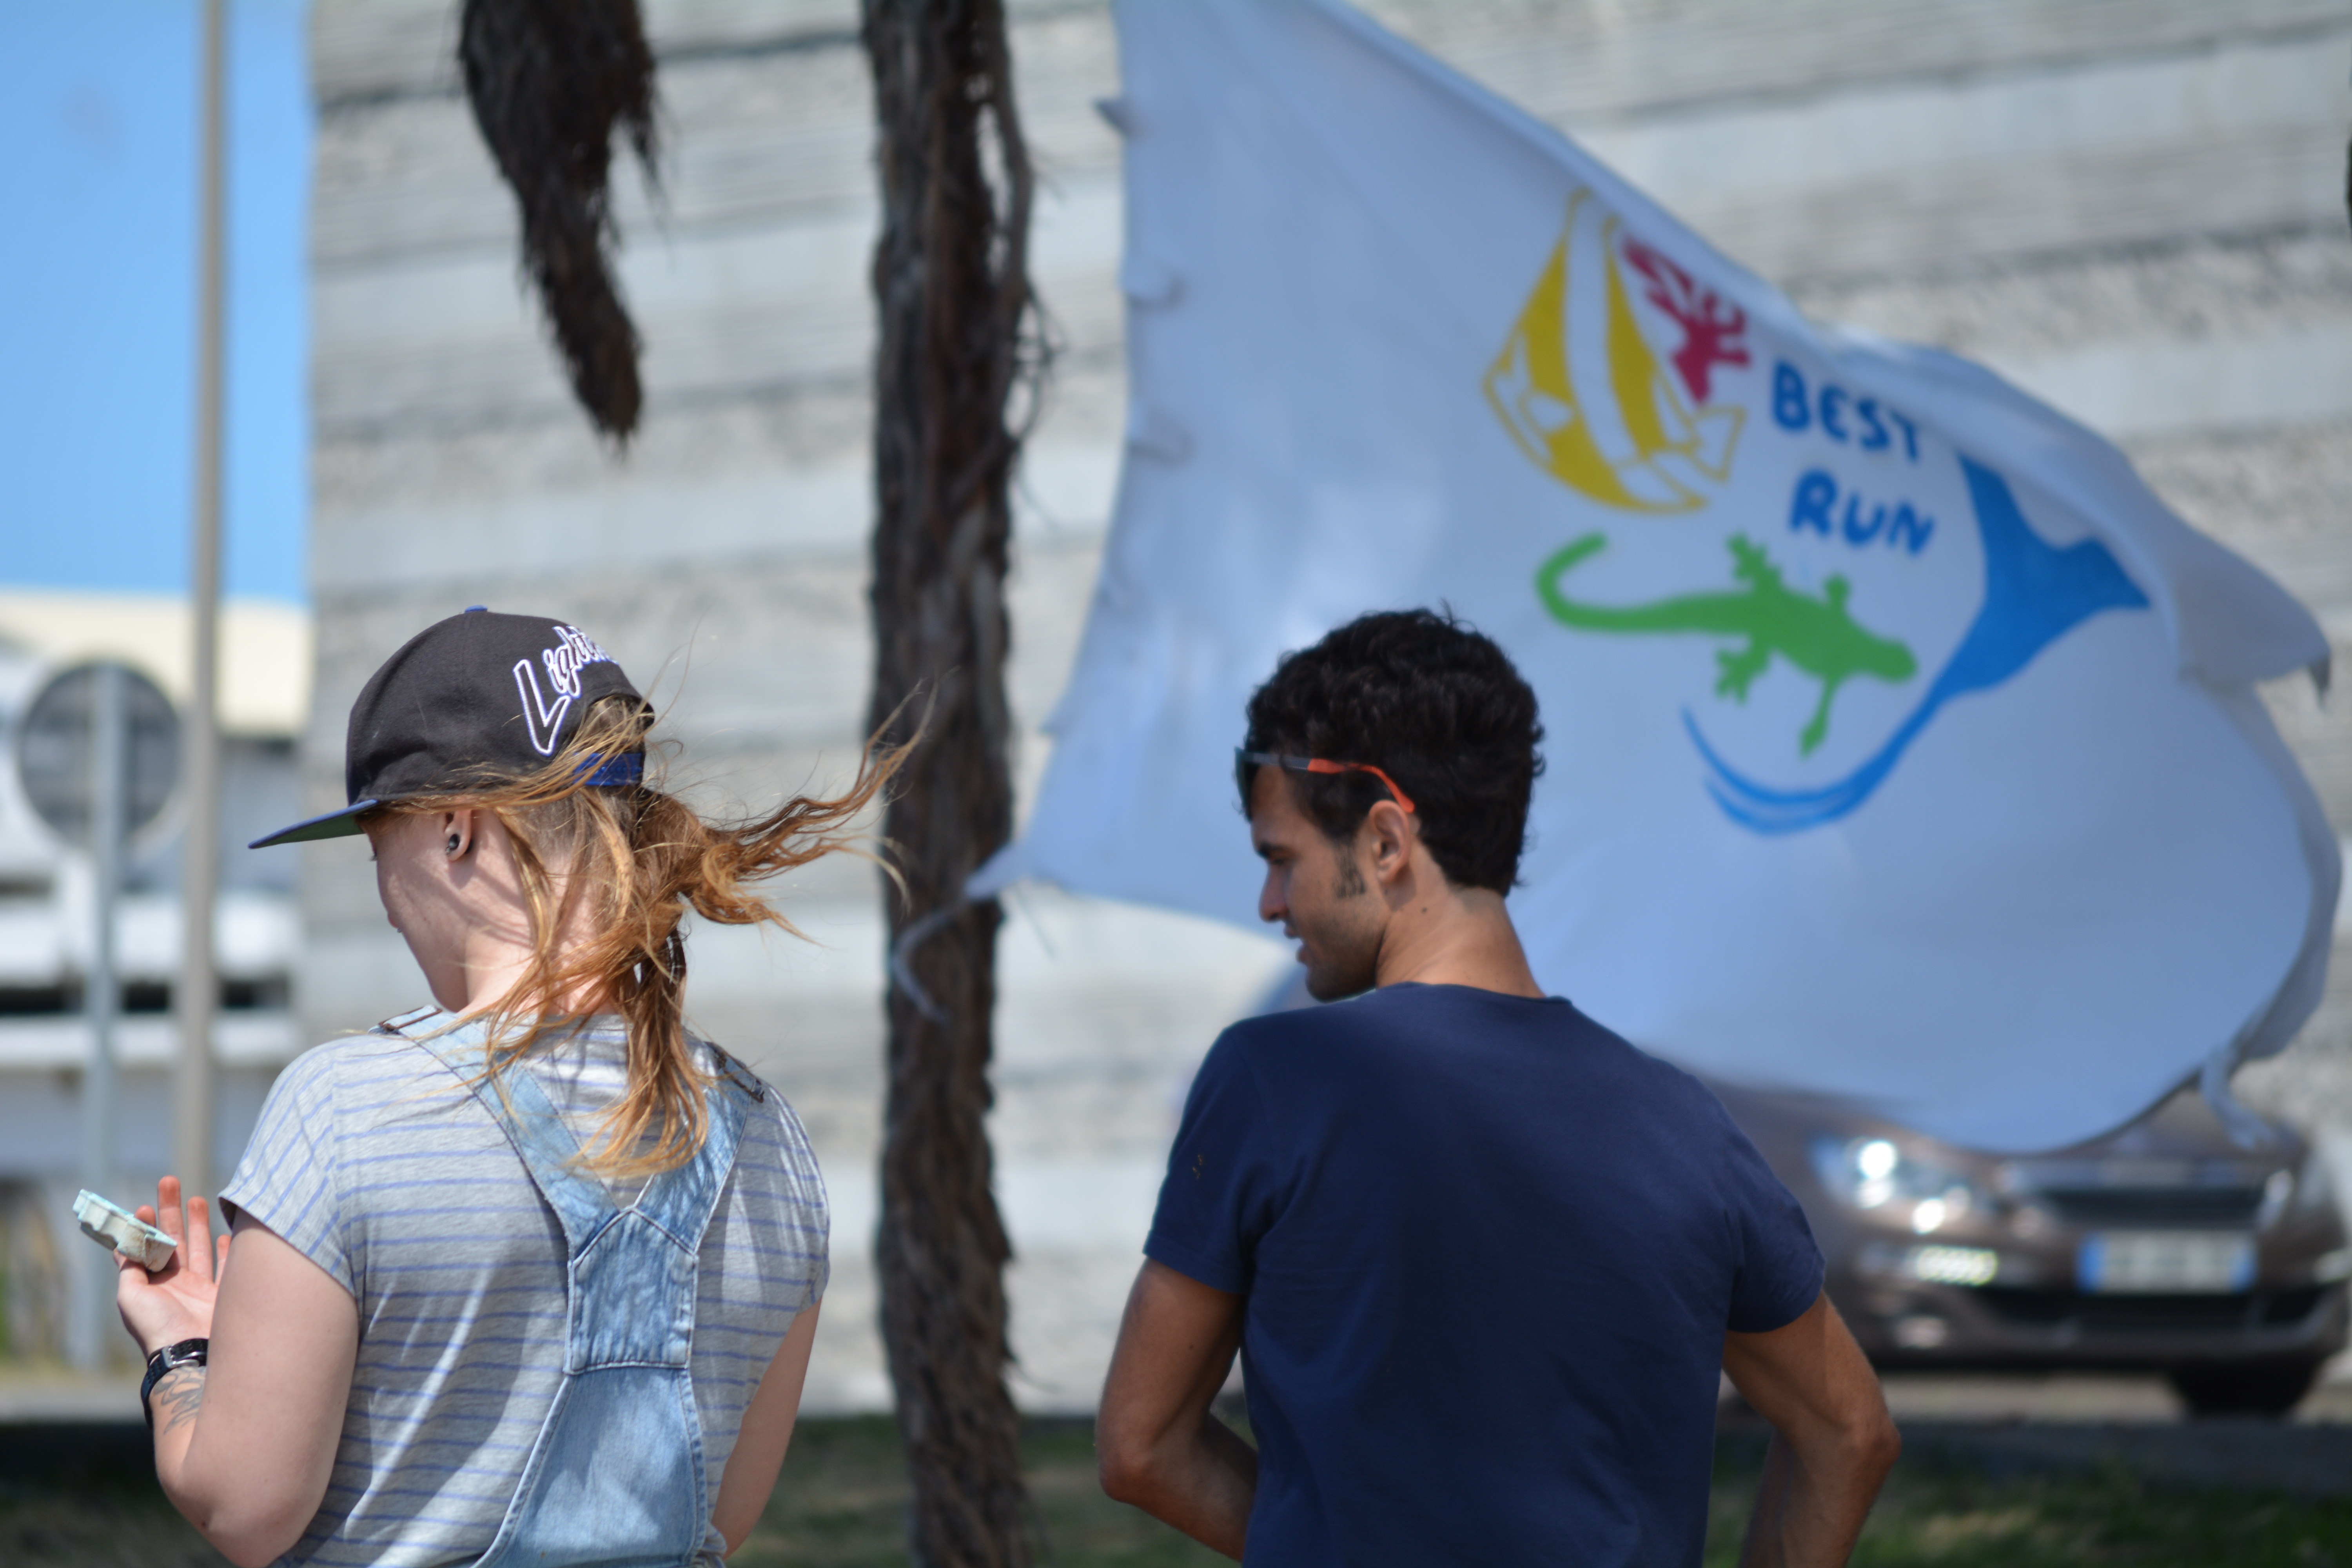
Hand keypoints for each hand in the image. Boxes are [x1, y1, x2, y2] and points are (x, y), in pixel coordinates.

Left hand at [115, 1176, 233, 1357]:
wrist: (191, 1353)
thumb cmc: (156, 1325)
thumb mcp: (130, 1297)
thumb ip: (130, 1269)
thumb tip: (126, 1245)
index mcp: (151, 1284)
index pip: (145, 1249)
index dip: (143, 1227)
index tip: (144, 1206)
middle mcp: (175, 1283)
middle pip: (173, 1239)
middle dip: (171, 1211)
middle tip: (169, 1182)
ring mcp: (200, 1288)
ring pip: (199, 1247)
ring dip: (197, 1222)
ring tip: (196, 1198)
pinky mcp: (223, 1294)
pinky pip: (226, 1266)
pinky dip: (226, 1250)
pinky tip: (225, 1235)